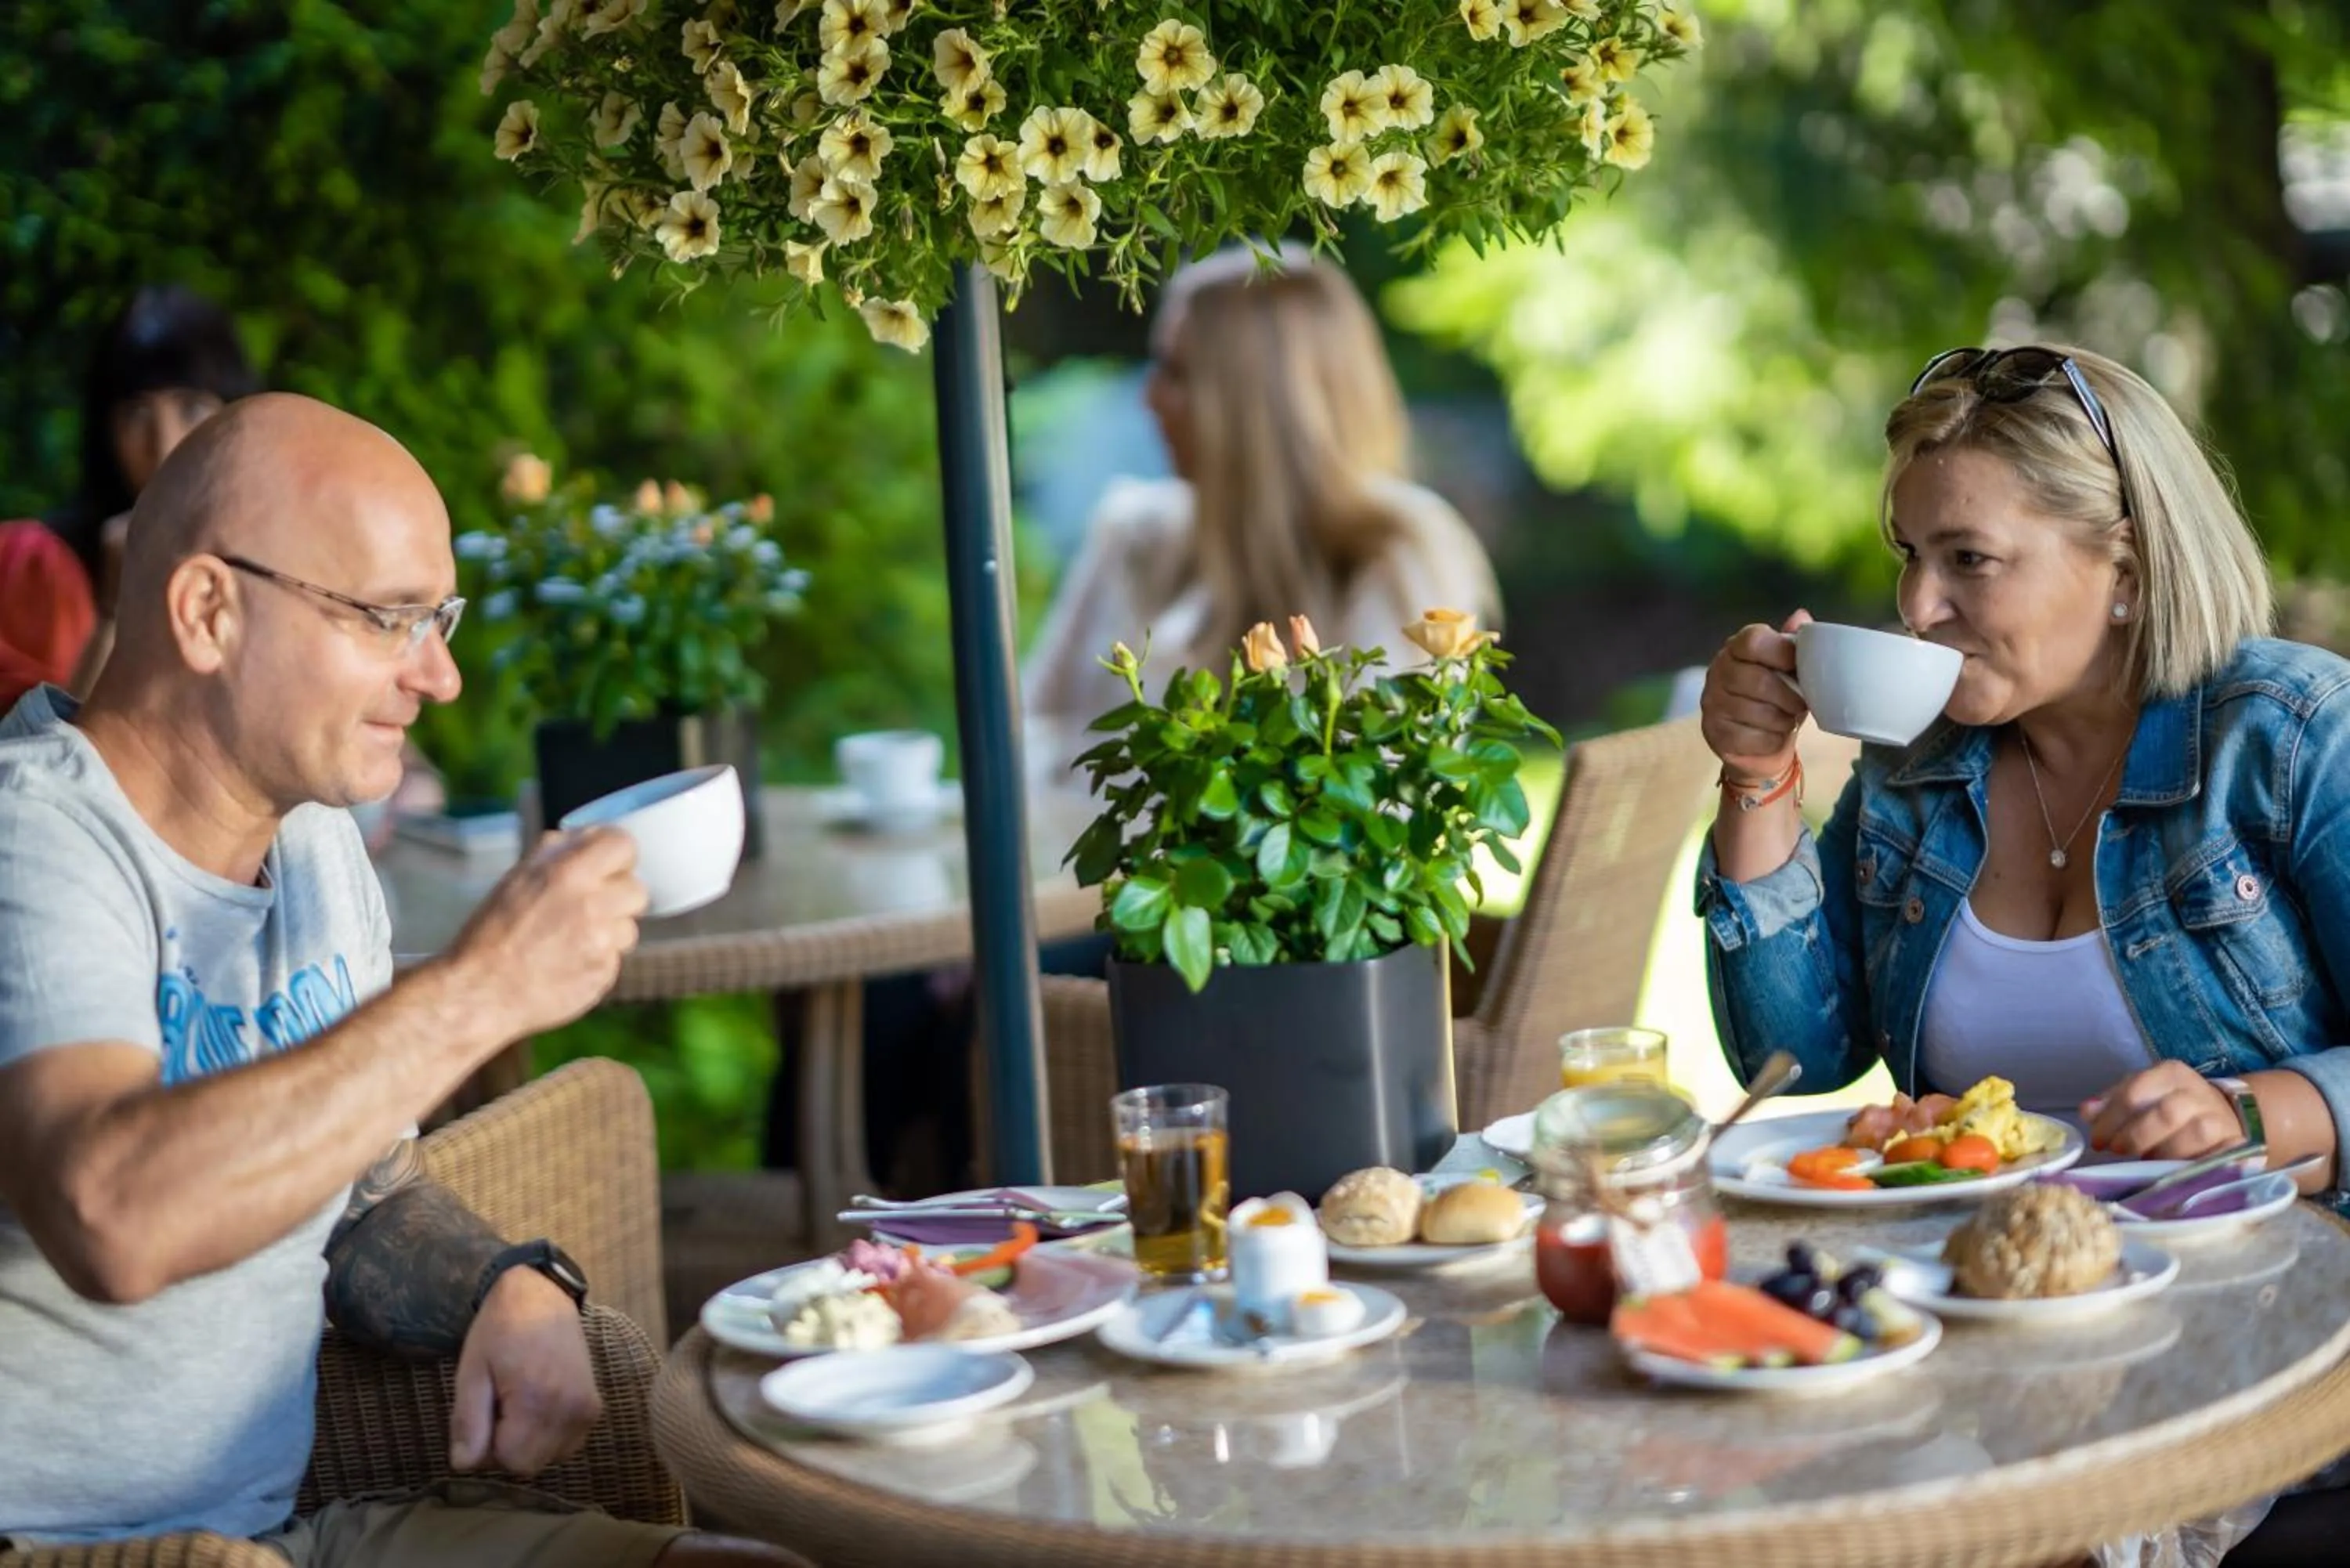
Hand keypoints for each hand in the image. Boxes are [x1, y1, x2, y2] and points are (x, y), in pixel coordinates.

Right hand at [448, 828, 645, 1041]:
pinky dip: (598, 959)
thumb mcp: (516, 879)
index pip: (623, 844)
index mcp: (566, 872)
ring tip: (570, 940)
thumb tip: (586, 836)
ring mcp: (601, 942)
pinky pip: (616, 957)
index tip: (611, 865)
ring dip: (610, 931)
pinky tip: (568, 962)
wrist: (479, 992)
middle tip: (589, 908)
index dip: (618, 855)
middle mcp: (591, 904)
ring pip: (630, 926)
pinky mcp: (605, 974)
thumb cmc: (491, 935)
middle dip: (617, 897)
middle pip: (637, 889)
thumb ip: (556, 854)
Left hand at [449, 1265, 600, 1477]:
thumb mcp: (471, 1371)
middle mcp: (571, 1410)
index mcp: (537, 1400)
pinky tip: (538, 1407)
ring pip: (550, 1458)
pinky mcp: (594, 1407)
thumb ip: (468, 1420)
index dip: (489, 1448)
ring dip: (528, 1443)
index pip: (510, 1461)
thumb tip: (463, 1466)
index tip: (485, 1414)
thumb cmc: (499, 1329)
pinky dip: (549, 1437)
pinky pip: (567, 1445)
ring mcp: (587, 1410)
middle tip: (498, 1409)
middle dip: (508, 1448)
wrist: (541, 1295)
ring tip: (518, 1405)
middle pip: (530, 1465)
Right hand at [1699, 610, 1812, 783]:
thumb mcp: (1790, 668)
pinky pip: (1751, 738)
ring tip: (1787, 719)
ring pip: (1756, 712)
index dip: (1781, 653)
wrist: (1760, 743)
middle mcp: (1718, 671)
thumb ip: (1795, 643)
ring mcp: (1712, 702)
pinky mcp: (1714, 732)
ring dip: (1782, 720)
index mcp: (1737, 647)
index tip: (1798, 667)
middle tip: (1802, 704)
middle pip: (1758, 680)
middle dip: (1789, 697)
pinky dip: (1772, 741)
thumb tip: (1801, 616)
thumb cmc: (1779, 697)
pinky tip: (1773, 736)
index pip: (1753, 641)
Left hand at [2083, 1062, 2243, 1158]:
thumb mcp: (2143, 1092)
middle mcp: (2196, 1092)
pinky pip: (2207, 1159)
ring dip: (2158, 1154)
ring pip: (2187, 1139)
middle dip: (2133, 1137)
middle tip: (2116, 1151)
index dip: (2111, 1119)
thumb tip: (2087, 1112)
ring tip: (2144, 1159)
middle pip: (2162, 1115)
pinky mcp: (2233, 1144)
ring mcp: (2218, 1118)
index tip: (2097, 1139)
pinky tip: (2171, 1170)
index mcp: (2170, 1073)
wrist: (2227, 1114)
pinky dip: (2185, 1166)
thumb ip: (2113, 1101)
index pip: (2134, 1092)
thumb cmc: (2172, 1104)